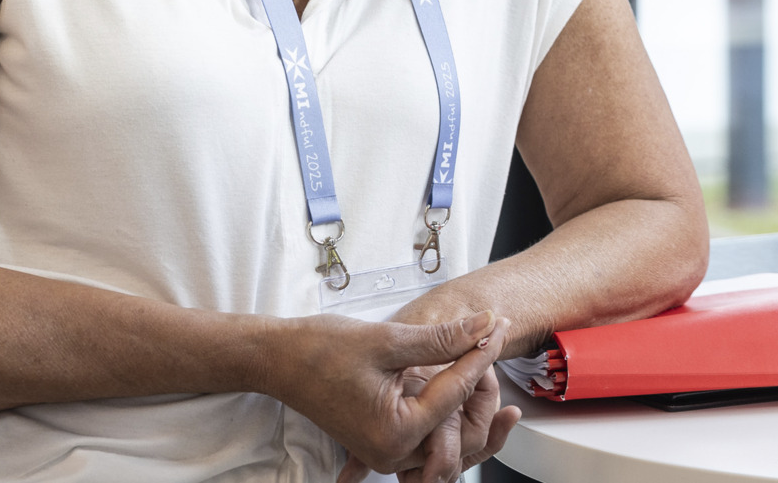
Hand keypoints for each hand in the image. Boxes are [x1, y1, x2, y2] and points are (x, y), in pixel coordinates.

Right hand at [263, 309, 501, 479]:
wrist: (279, 359)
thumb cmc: (321, 350)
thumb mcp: (390, 340)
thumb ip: (443, 339)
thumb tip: (485, 326)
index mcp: (395, 434)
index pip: (456, 390)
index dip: (482, 351)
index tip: (498, 323)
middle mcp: (392, 454)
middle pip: (460, 425)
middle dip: (481, 382)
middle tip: (492, 338)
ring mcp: (387, 453)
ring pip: (447, 435)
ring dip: (469, 399)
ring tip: (481, 355)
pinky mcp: (383, 443)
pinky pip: (428, 433)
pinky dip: (448, 408)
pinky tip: (460, 375)